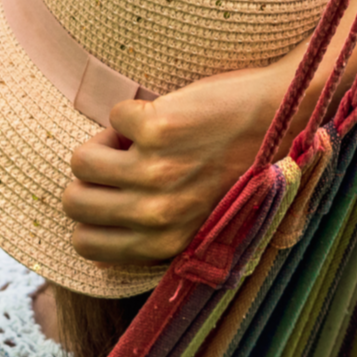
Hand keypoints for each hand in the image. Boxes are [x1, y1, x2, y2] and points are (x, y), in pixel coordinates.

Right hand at [62, 64, 293, 265]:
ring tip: (142, 138)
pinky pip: (113, 117)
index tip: (115, 193)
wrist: (282, 117)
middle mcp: (158, 215)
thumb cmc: (241, 169)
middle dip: (90, 177)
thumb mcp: (199, 221)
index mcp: (165, 244)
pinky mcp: (158, 129)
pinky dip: (134, 111)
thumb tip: (91, 234)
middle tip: (124, 161)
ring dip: (106, 142)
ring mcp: (156, 171)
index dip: (92, 213)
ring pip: (82, 160)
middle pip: (73, 201)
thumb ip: (154, 235)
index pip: (85, 244)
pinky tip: (166, 115)